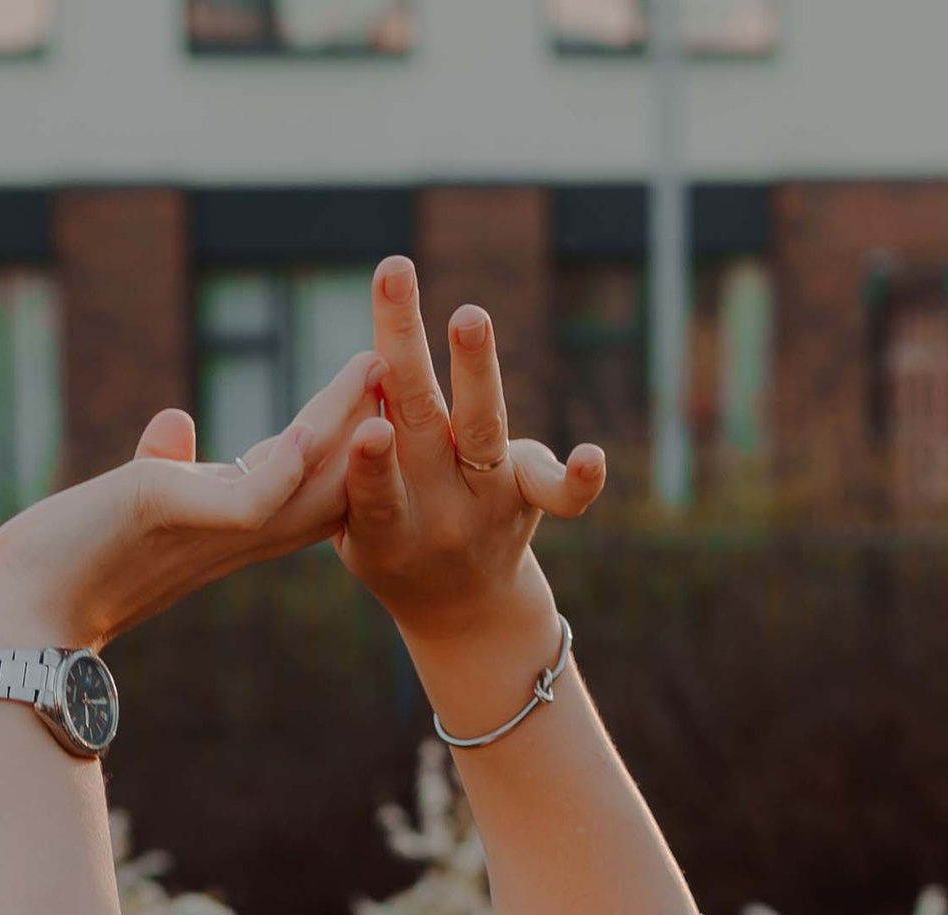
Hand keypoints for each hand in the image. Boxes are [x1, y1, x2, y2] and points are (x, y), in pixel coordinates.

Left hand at [0, 349, 380, 654]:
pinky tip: (321, 424)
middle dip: (367, 431)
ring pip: (304, 483)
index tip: (379, 394)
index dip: (345, 445)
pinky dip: (289, 463)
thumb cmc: (60, 566)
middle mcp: (229, 537)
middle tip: (406, 371)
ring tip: (380, 367)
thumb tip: (176, 422)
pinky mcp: (179, 519)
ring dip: (345, 429)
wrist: (16, 615)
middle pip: (324, 484)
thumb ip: (164, 467)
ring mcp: (209, 532)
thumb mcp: (127, 504)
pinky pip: (254, 495)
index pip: (300, 485)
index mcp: (222, 532)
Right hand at [337, 252, 603, 655]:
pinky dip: (581, 479)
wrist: (460, 609)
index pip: (375, 494)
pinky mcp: (532, 496)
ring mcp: (490, 502)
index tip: (368, 426)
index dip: (371, 466)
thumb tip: (362, 374)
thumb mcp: (357, 533)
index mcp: (386, 531)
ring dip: (477, 367)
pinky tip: (594, 456)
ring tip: (469, 314)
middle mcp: (441, 512)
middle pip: (418, 421)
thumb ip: (353, 471)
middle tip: (393, 272)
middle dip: (402, 342)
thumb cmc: (393, 545)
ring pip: (483, 429)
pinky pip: (563, 493)